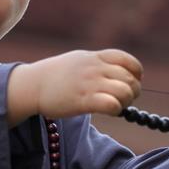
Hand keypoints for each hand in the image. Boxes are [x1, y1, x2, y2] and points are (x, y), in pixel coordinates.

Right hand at [7, 49, 141, 124]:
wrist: (33, 84)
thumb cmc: (56, 75)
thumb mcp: (79, 60)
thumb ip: (98, 63)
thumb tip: (118, 72)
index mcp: (95, 57)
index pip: (128, 61)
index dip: (136, 73)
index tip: (132, 81)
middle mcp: (95, 68)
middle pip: (130, 78)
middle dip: (133, 91)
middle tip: (124, 99)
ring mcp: (90, 84)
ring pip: (125, 91)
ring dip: (126, 101)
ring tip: (116, 105)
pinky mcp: (83, 101)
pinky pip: (112, 104)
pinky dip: (116, 109)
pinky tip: (109, 110)